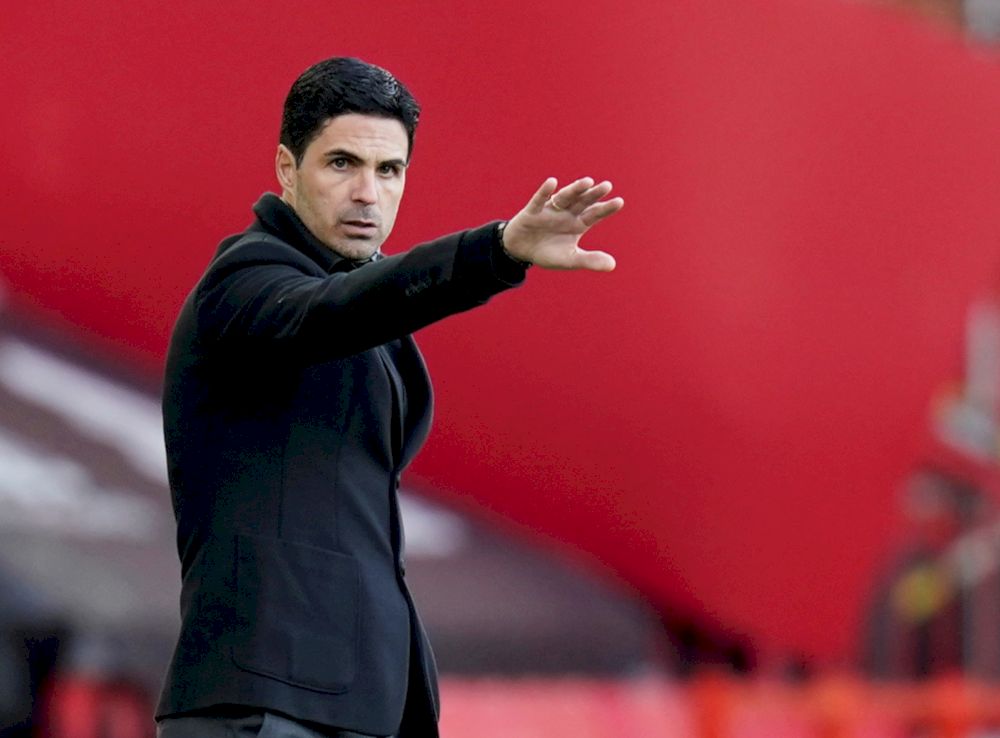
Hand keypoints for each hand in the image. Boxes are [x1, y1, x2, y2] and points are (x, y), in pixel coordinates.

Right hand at [502, 177, 623, 270]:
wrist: (521, 251)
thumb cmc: (548, 253)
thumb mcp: (569, 260)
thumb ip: (589, 260)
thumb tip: (613, 265)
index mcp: (578, 224)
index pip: (594, 214)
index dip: (606, 208)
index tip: (619, 202)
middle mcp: (567, 213)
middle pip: (583, 202)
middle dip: (593, 194)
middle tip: (607, 186)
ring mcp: (550, 210)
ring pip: (564, 197)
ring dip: (575, 189)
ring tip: (587, 182)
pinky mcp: (532, 211)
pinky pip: (539, 200)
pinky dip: (545, 192)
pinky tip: (552, 182)